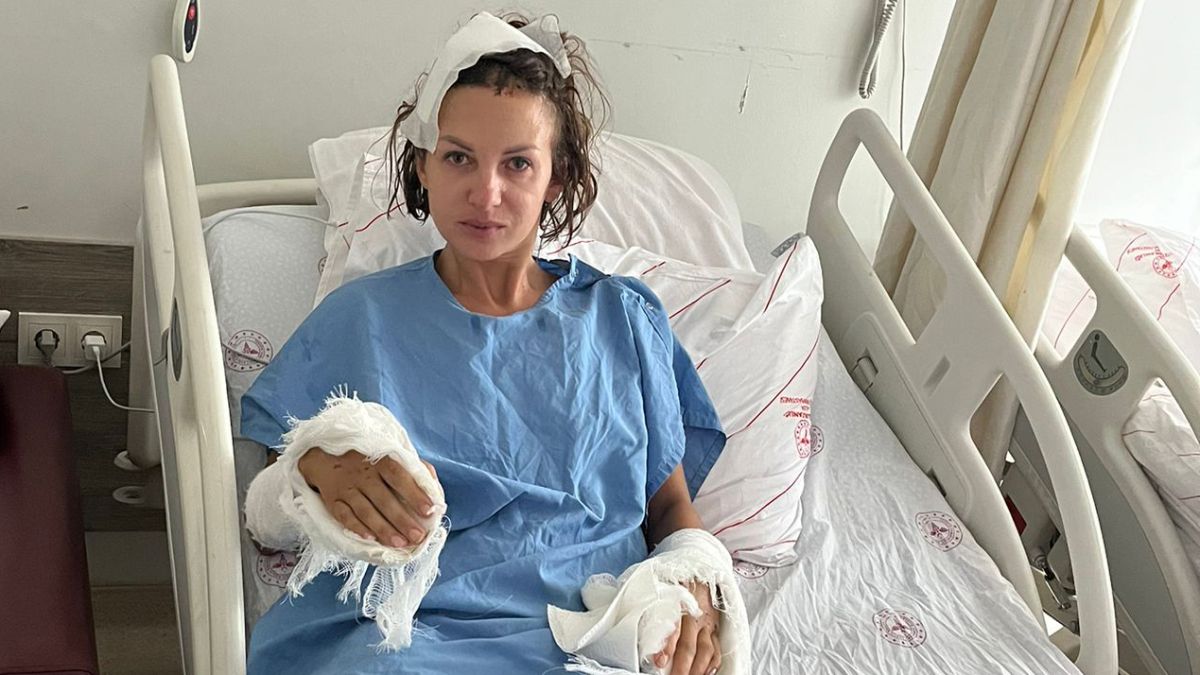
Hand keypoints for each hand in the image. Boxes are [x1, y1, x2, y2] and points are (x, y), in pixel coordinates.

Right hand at [297, 447, 439, 547]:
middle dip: (402, 519)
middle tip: (418, 536)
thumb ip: (413, 468)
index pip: (399, 476)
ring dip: (382, 528)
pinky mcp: (333, 501)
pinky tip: (370, 538)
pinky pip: (343, 515)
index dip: (414, 493)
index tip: (429, 510)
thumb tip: (434, 487)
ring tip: (400, 543)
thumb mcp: (389, 456)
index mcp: (380, 460)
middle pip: (384, 499)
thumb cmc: (367, 462)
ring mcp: (347, 488)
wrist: (325, 458)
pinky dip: (356, 527)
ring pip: (365, 510)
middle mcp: (363, 474)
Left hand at [652, 581, 721, 674]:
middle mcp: (696, 618)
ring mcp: (708, 624)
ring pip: (706, 651)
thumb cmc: (678, 584)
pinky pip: (717, 648)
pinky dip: (713, 663)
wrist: (703, 572)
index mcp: (680, 606)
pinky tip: (707, 673)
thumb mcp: (665, 590)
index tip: (659, 662)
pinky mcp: (716, 628)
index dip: (667, 647)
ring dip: (698, 669)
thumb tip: (639, 628)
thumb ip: (656, 609)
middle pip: (690, 646)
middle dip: (682, 667)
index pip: (674, 629)